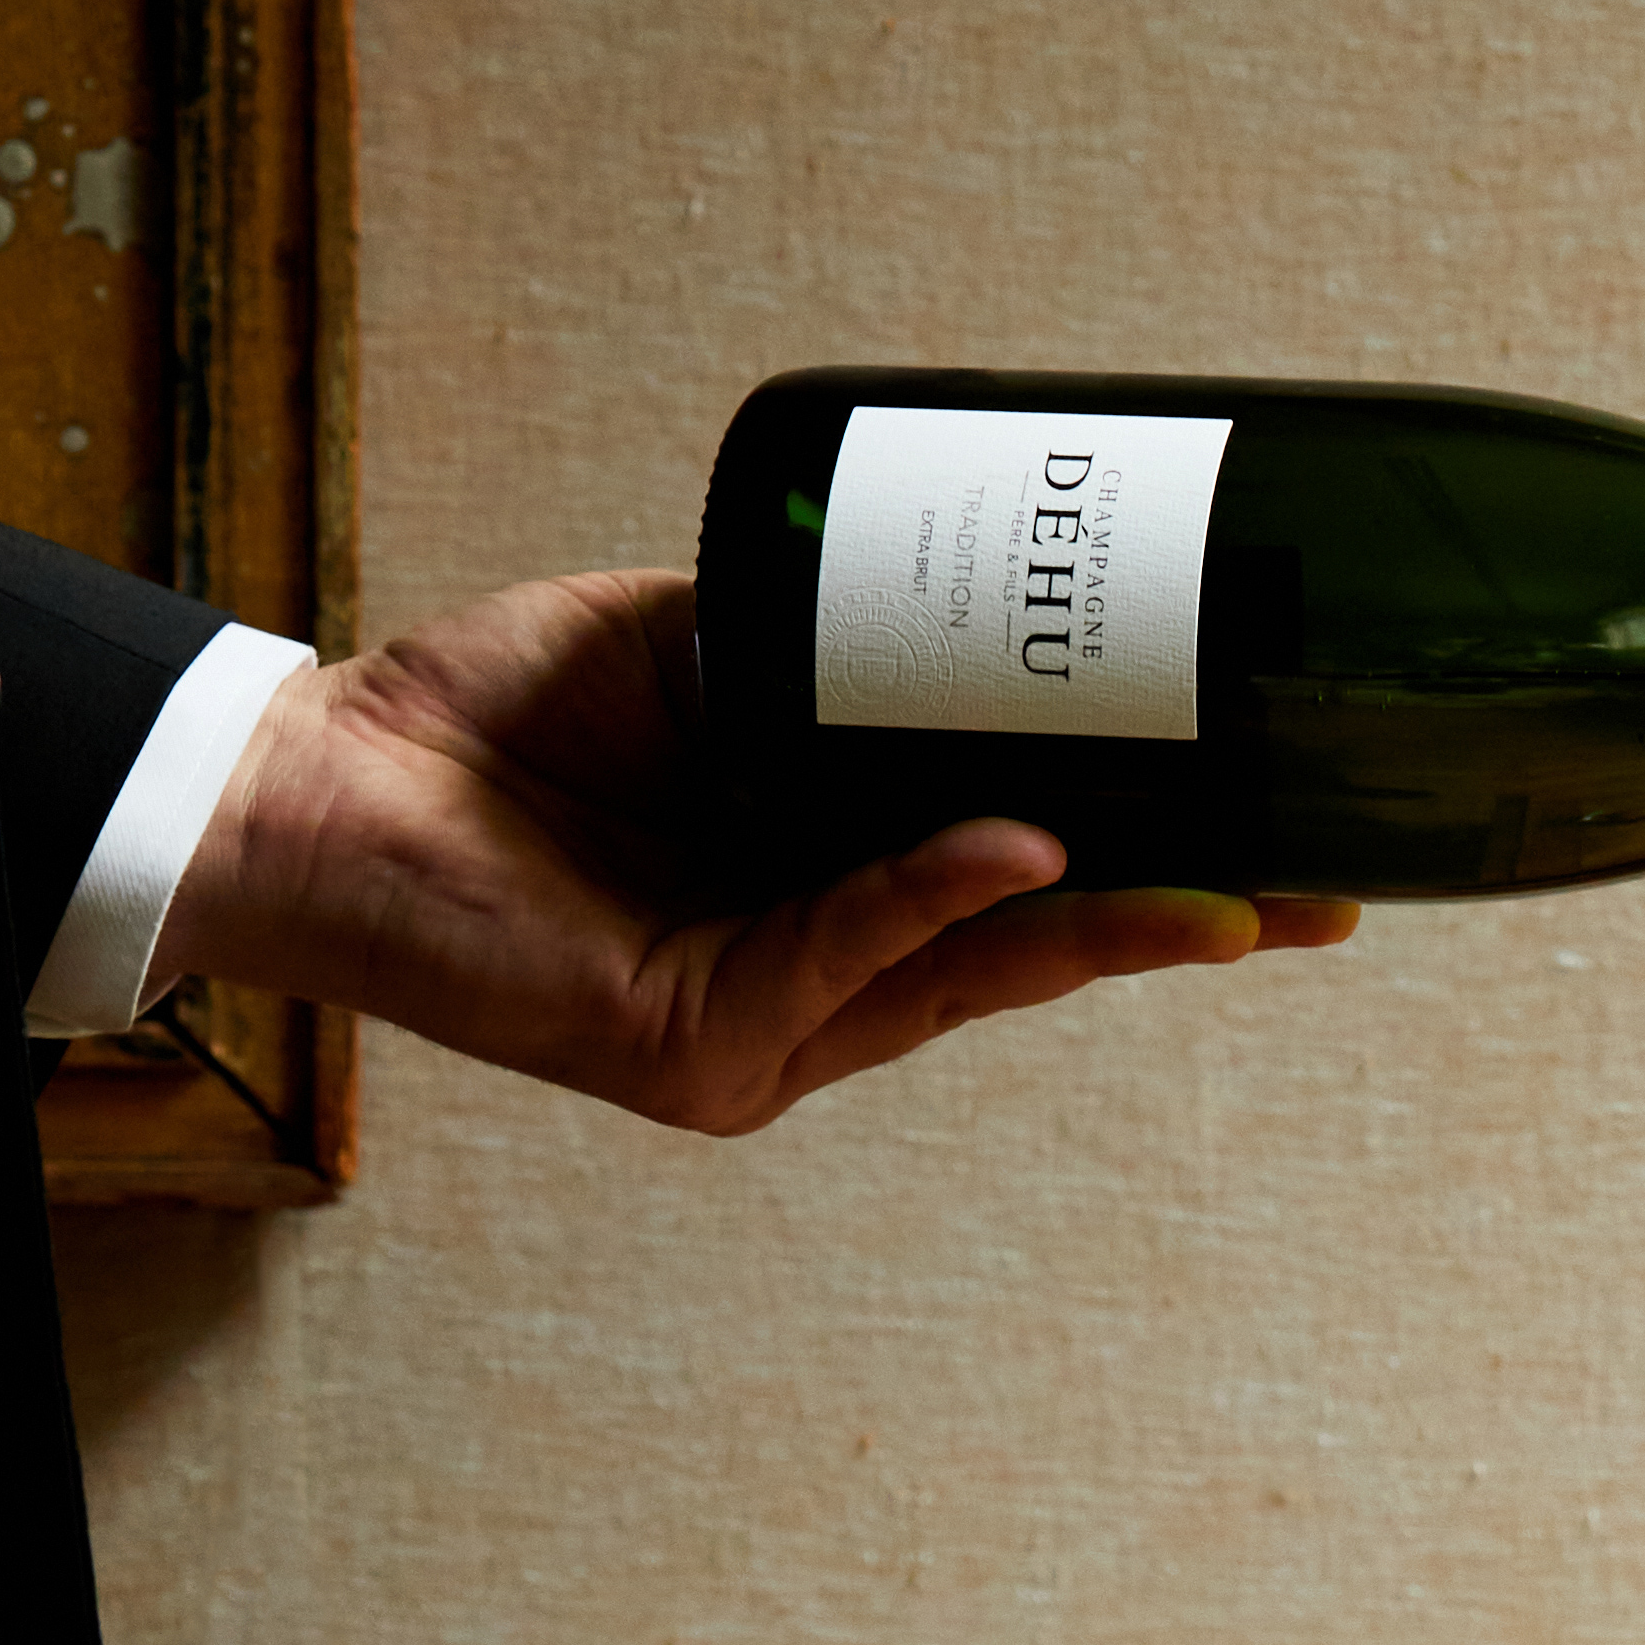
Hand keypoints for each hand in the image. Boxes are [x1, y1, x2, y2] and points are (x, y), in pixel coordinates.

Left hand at [152, 569, 1354, 1136]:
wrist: (318, 784)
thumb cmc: (489, 725)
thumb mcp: (696, 650)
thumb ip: (818, 646)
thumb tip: (954, 594)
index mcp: (828, 894)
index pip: (1020, 891)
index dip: (1149, 867)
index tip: (1279, 836)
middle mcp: (815, 983)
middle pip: (1033, 957)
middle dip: (1186, 924)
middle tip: (1326, 900)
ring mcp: (765, 1032)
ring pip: (966, 978)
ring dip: (1105, 930)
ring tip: (1233, 894)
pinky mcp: (698, 1050)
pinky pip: (843, 960)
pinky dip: (931, 899)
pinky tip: (1020, 851)